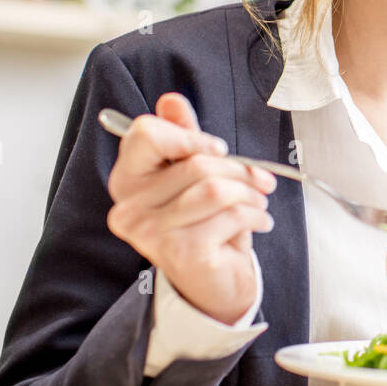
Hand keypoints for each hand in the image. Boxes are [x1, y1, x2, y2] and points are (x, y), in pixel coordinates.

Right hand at [105, 92, 276, 324]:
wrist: (213, 285)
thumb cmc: (203, 224)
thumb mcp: (193, 175)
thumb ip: (182, 136)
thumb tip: (171, 99)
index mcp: (126, 180)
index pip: (147, 134)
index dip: (191, 136)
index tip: (219, 149)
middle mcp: (129, 207)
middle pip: (195, 162)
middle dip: (239, 169)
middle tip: (260, 181)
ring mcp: (151, 233)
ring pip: (215, 189)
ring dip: (250, 193)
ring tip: (260, 202)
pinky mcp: (181, 253)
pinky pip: (230, 216)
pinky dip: (255, 215)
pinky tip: (260, 222)